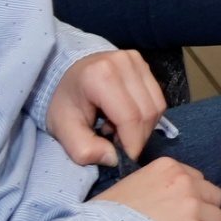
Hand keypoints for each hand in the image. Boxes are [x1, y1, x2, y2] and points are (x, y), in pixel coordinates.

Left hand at [46, 49, 167, 168]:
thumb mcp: (63, 130)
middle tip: (118, 145)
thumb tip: (114, 158)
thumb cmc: (64, 103)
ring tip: (119, 130)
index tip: (125, 159)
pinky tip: (126, 117)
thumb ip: (84, 149)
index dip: (132, 143)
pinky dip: (146, 115)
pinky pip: (157, 98)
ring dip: (144, 126)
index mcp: (100, 76)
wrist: (65, 75)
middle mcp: (123, 63)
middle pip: (148, 111)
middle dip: (138, 137)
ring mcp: (136, 61)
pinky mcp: (144, 64)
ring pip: (157, 105)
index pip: (130, 116)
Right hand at [93, 158, 220, 220]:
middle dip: (203, 217)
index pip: (197, 180)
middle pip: (214, 198)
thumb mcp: (130, 190)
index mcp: (167, 167)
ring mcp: (191, 204)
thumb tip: (166, 209)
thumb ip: (155, 191)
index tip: (174, 220)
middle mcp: (183, 180)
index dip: (190, 203)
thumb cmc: (103, 219)